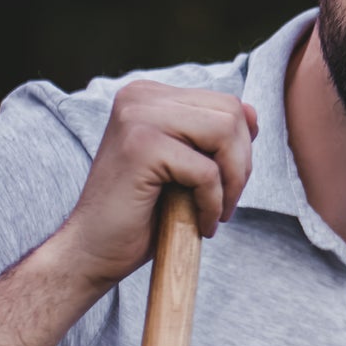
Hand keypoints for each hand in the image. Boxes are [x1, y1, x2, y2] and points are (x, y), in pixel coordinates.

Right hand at [55, 79, 258, 290]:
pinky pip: (207, 172)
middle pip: (230, 114)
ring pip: (224, 134)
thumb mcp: (186, 166)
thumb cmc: (143, 213)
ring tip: (215, 212)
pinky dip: (213, 204)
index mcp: (150, 95)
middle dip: (241, 165)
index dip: (239, 149)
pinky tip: (200, 224)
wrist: (94, 250)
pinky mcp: (141, 147)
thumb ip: (214, 137)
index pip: (225, 103)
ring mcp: (137, 117)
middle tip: (225, 202)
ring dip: (232, 183)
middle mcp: (140, 96)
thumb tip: (252, 111)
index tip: (225, 184)